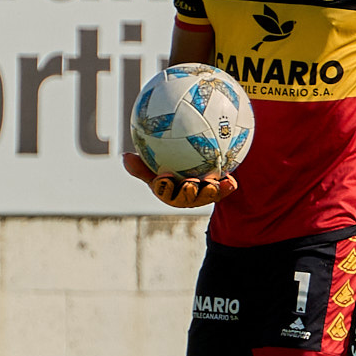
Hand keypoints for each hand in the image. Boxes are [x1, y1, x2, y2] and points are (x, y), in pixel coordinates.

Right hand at [123, 152, 238, 208]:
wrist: (191, 166)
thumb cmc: (166, 167)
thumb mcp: (151, 165)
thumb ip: (140, 166)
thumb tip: (124, 157)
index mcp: (168, 191)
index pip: (164, 191)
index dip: (164, 187)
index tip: (163, 177)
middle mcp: (185, 196)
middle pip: (186, 198)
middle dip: (188, 194)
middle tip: (190, 183)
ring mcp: (202, 195)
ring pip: (206, 196)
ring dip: (211, 192)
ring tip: (214, 184)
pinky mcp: (218, 192)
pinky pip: (223, 190)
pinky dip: (227, 187)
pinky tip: (231, 179)